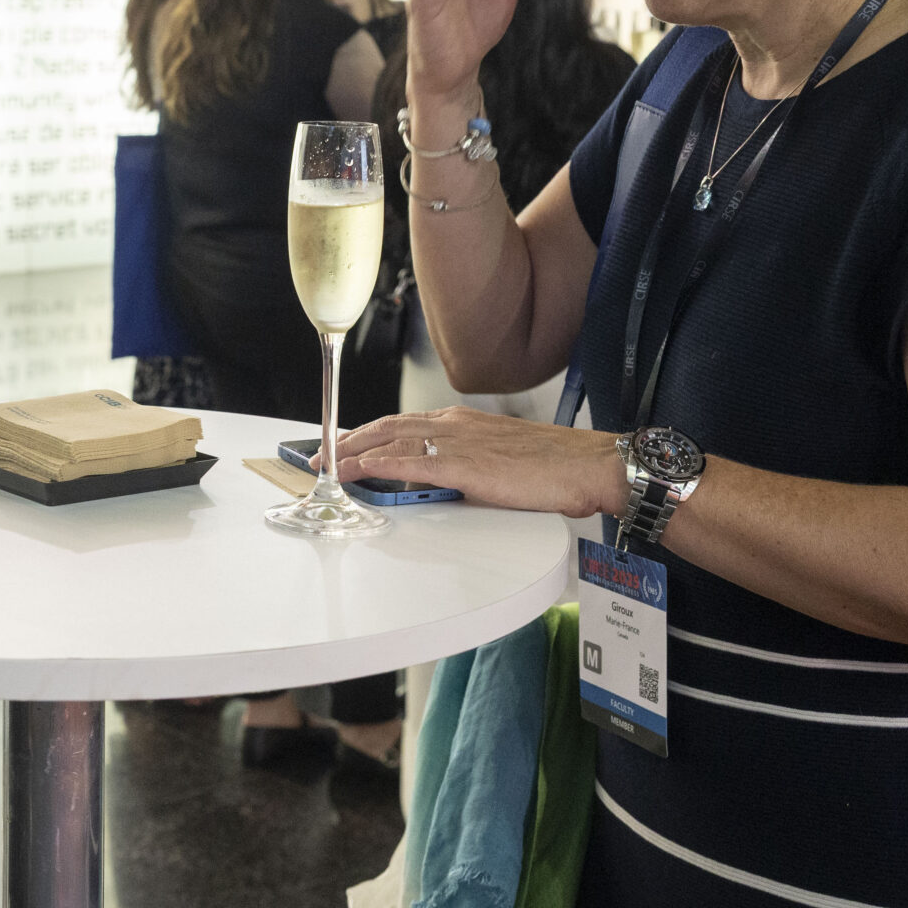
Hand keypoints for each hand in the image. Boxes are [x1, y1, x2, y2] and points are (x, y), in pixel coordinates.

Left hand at [336, 407, 627, 519]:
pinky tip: (354, 471)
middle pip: (385, 427)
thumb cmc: (555, 466)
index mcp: (462, 423)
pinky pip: (407, 461)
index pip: (402, 424)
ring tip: (325, 465)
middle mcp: (453, 425)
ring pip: (388, 440)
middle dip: (348, 441)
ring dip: (351, 452)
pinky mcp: (463, 464)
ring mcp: (456, 442)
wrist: (587, 465)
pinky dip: (374, 464)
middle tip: (320, 456)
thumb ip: (467, 467)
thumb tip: (443, 484)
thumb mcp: (499, 462)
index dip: (368, 435)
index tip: (343, 445)